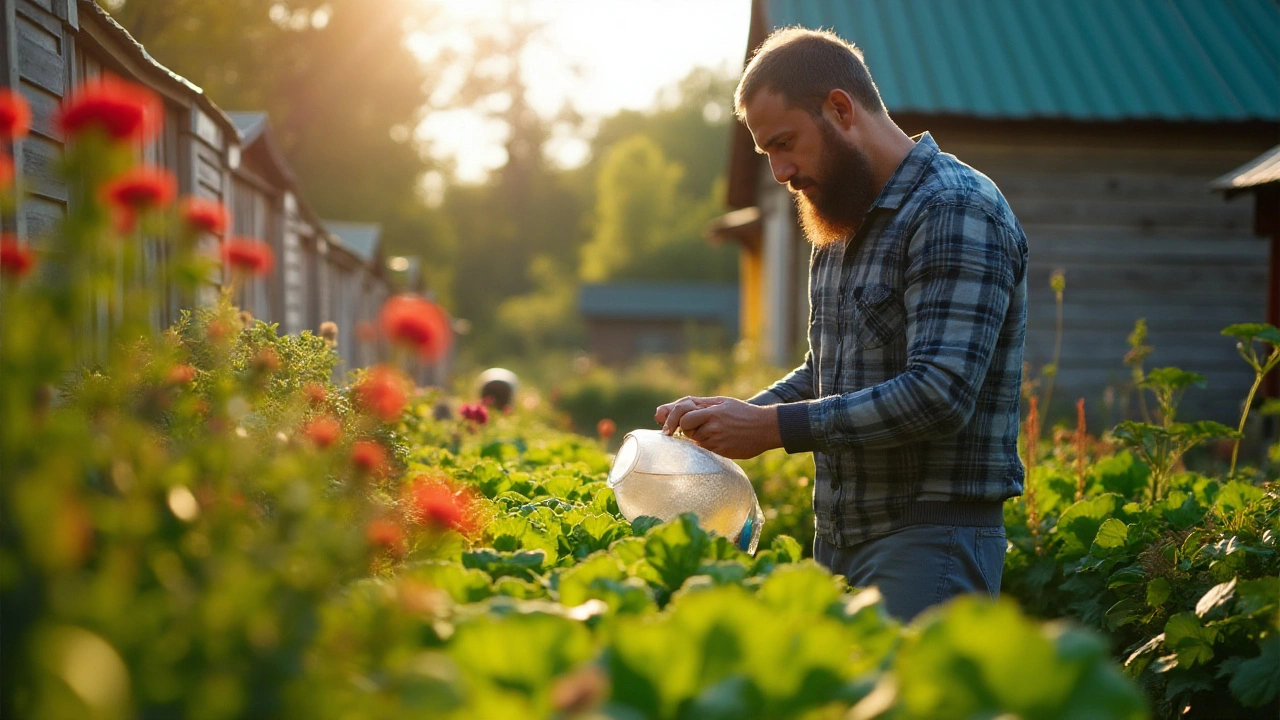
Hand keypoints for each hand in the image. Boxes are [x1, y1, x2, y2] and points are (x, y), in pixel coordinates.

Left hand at [654, 396, 781, 458]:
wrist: (766, 427)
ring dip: (701, 437)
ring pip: (697, 441)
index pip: (684, 420)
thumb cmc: (742, 412)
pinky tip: (722, 439)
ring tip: (717, 431)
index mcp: (713, 412)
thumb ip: (700, 404)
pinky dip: (710, 445)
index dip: (677, 422)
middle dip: (690, 429)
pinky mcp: (723, 452)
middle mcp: (714, 427)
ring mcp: (719, 441)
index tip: (673, 427)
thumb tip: (676, 406)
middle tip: (701, 426)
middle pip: (688, 432)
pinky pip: (707, 450)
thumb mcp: (722, 402)